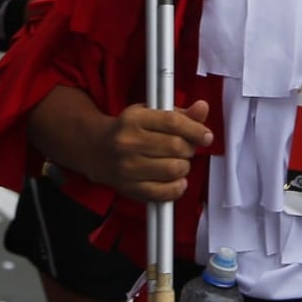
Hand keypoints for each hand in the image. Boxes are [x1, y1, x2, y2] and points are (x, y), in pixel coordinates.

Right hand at [93, 100, 213, 202]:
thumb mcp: (150, 113)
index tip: (205, 136)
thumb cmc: (128, 129)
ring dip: (184, 167)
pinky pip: (163, 193)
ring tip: (179, 162)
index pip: (173, 122)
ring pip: (173, 170)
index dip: (195, 129)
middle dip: (190, 149)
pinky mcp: (129, 188)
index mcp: (135, 119)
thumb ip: (179, 113)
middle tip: (188, 148)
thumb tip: (202, 108)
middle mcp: (129, 143)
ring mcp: (128, 167)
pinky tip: (177, 180)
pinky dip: (177, 188)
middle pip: (175, 147)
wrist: (96, 149)